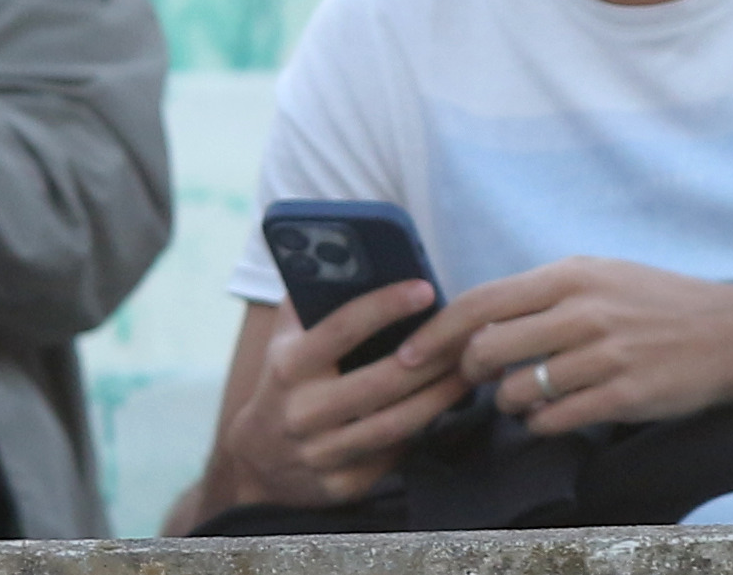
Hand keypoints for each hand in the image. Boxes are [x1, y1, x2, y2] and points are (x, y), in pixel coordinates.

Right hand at [229, 278, 469, 505]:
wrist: (256, 464)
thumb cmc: (285, 382)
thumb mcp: (285, 339)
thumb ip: (311, 296)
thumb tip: (349, 247)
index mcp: (289, 368)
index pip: (340, 329)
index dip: (384, 306)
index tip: (427, 287)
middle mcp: (302, 413)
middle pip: (383, 381)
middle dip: (436, 355)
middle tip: (474, 331)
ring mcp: (321, 454)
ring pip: (398, 422)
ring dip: (444, 393)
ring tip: (477, 365)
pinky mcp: (341, 485)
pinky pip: (395, 454)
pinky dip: (425, 429)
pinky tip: (450, 405)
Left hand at [406, 256, 732, 435]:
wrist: (732, 332)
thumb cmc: (659, 303)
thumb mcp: (603, 277)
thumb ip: (545, 293)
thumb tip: (478, 317)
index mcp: (573, 275)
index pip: (480, 302)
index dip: (434, 334)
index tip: (408, 358)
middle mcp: (584, 311)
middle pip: (485, 349)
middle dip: (467, 374)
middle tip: (476, 381)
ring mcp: (603, 355)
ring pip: (513, 391)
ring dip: (507, 402)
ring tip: (526, 397)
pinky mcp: (621, 395)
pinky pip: (550, 421)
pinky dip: (539, 423)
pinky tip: (553, 413)